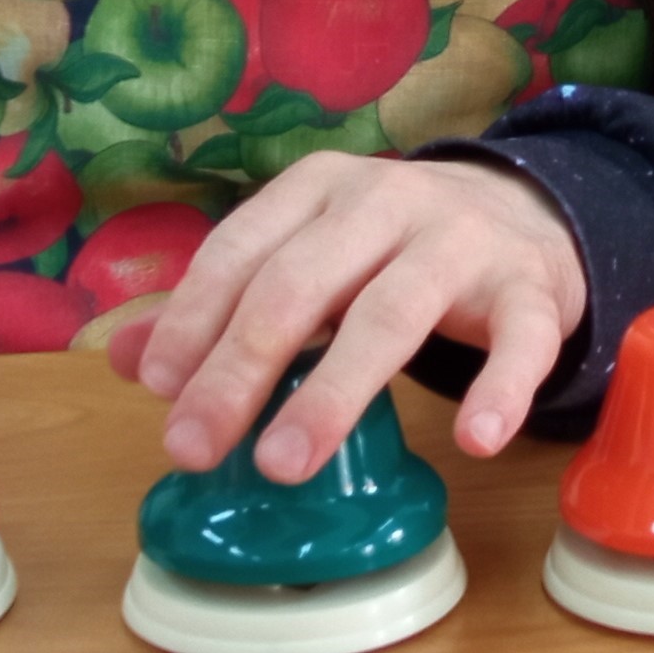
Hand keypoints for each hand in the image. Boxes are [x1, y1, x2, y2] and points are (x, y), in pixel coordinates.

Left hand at [131, 152, 587, 481]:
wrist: (529, 214)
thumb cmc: (391, 249)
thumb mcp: (307, 257)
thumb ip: (223, 306)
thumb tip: (123, 359)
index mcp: (321, 187)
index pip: (241, 248)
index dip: (193, 318)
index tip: (158, 387)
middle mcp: (390, 200)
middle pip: (303, 283)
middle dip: (239, 367)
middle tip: (193, 447)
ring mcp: (464, 241)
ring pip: (394, 313)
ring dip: (334, 392)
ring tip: (284, 464)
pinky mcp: (530, 286)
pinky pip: (519, 338)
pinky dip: (502, 387)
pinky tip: (476, 440)